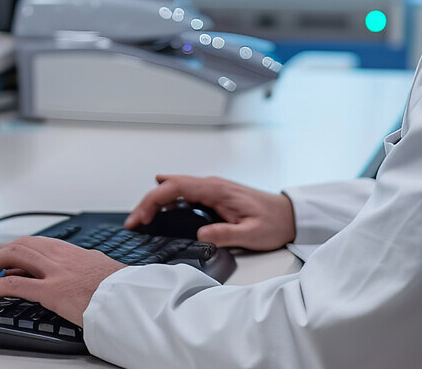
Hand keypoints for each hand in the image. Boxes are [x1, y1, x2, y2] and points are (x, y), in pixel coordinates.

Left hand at [0, 236, 125, 325]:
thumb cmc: (123, 289)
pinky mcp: (51, 292)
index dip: (18, 249)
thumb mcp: (105, 270)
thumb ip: (90, 267)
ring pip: (14, 255)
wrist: (132, 299)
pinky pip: (14, 284)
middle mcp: (63, 257)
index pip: (39, 243)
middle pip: (22, 243)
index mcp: (75, 253)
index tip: (8, 257)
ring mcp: (56, 272)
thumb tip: (88, 270)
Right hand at [125, 174, 296, 250]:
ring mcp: (210, 190)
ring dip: (154, 203)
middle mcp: (211, 186)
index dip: (153, 200)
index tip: (141, 217)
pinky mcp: (212, 198)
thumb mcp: (253, 234)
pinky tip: (158, 217)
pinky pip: (183, 196)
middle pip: (169, 186)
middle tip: (133, 223)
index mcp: (217, 189)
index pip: (175, 187)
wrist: (289, 215)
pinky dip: (166, 204)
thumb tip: (201, 235)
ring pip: (174, 190)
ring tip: (140, 222)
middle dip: (147, 202)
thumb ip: (226, 234)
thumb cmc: (274, 221)